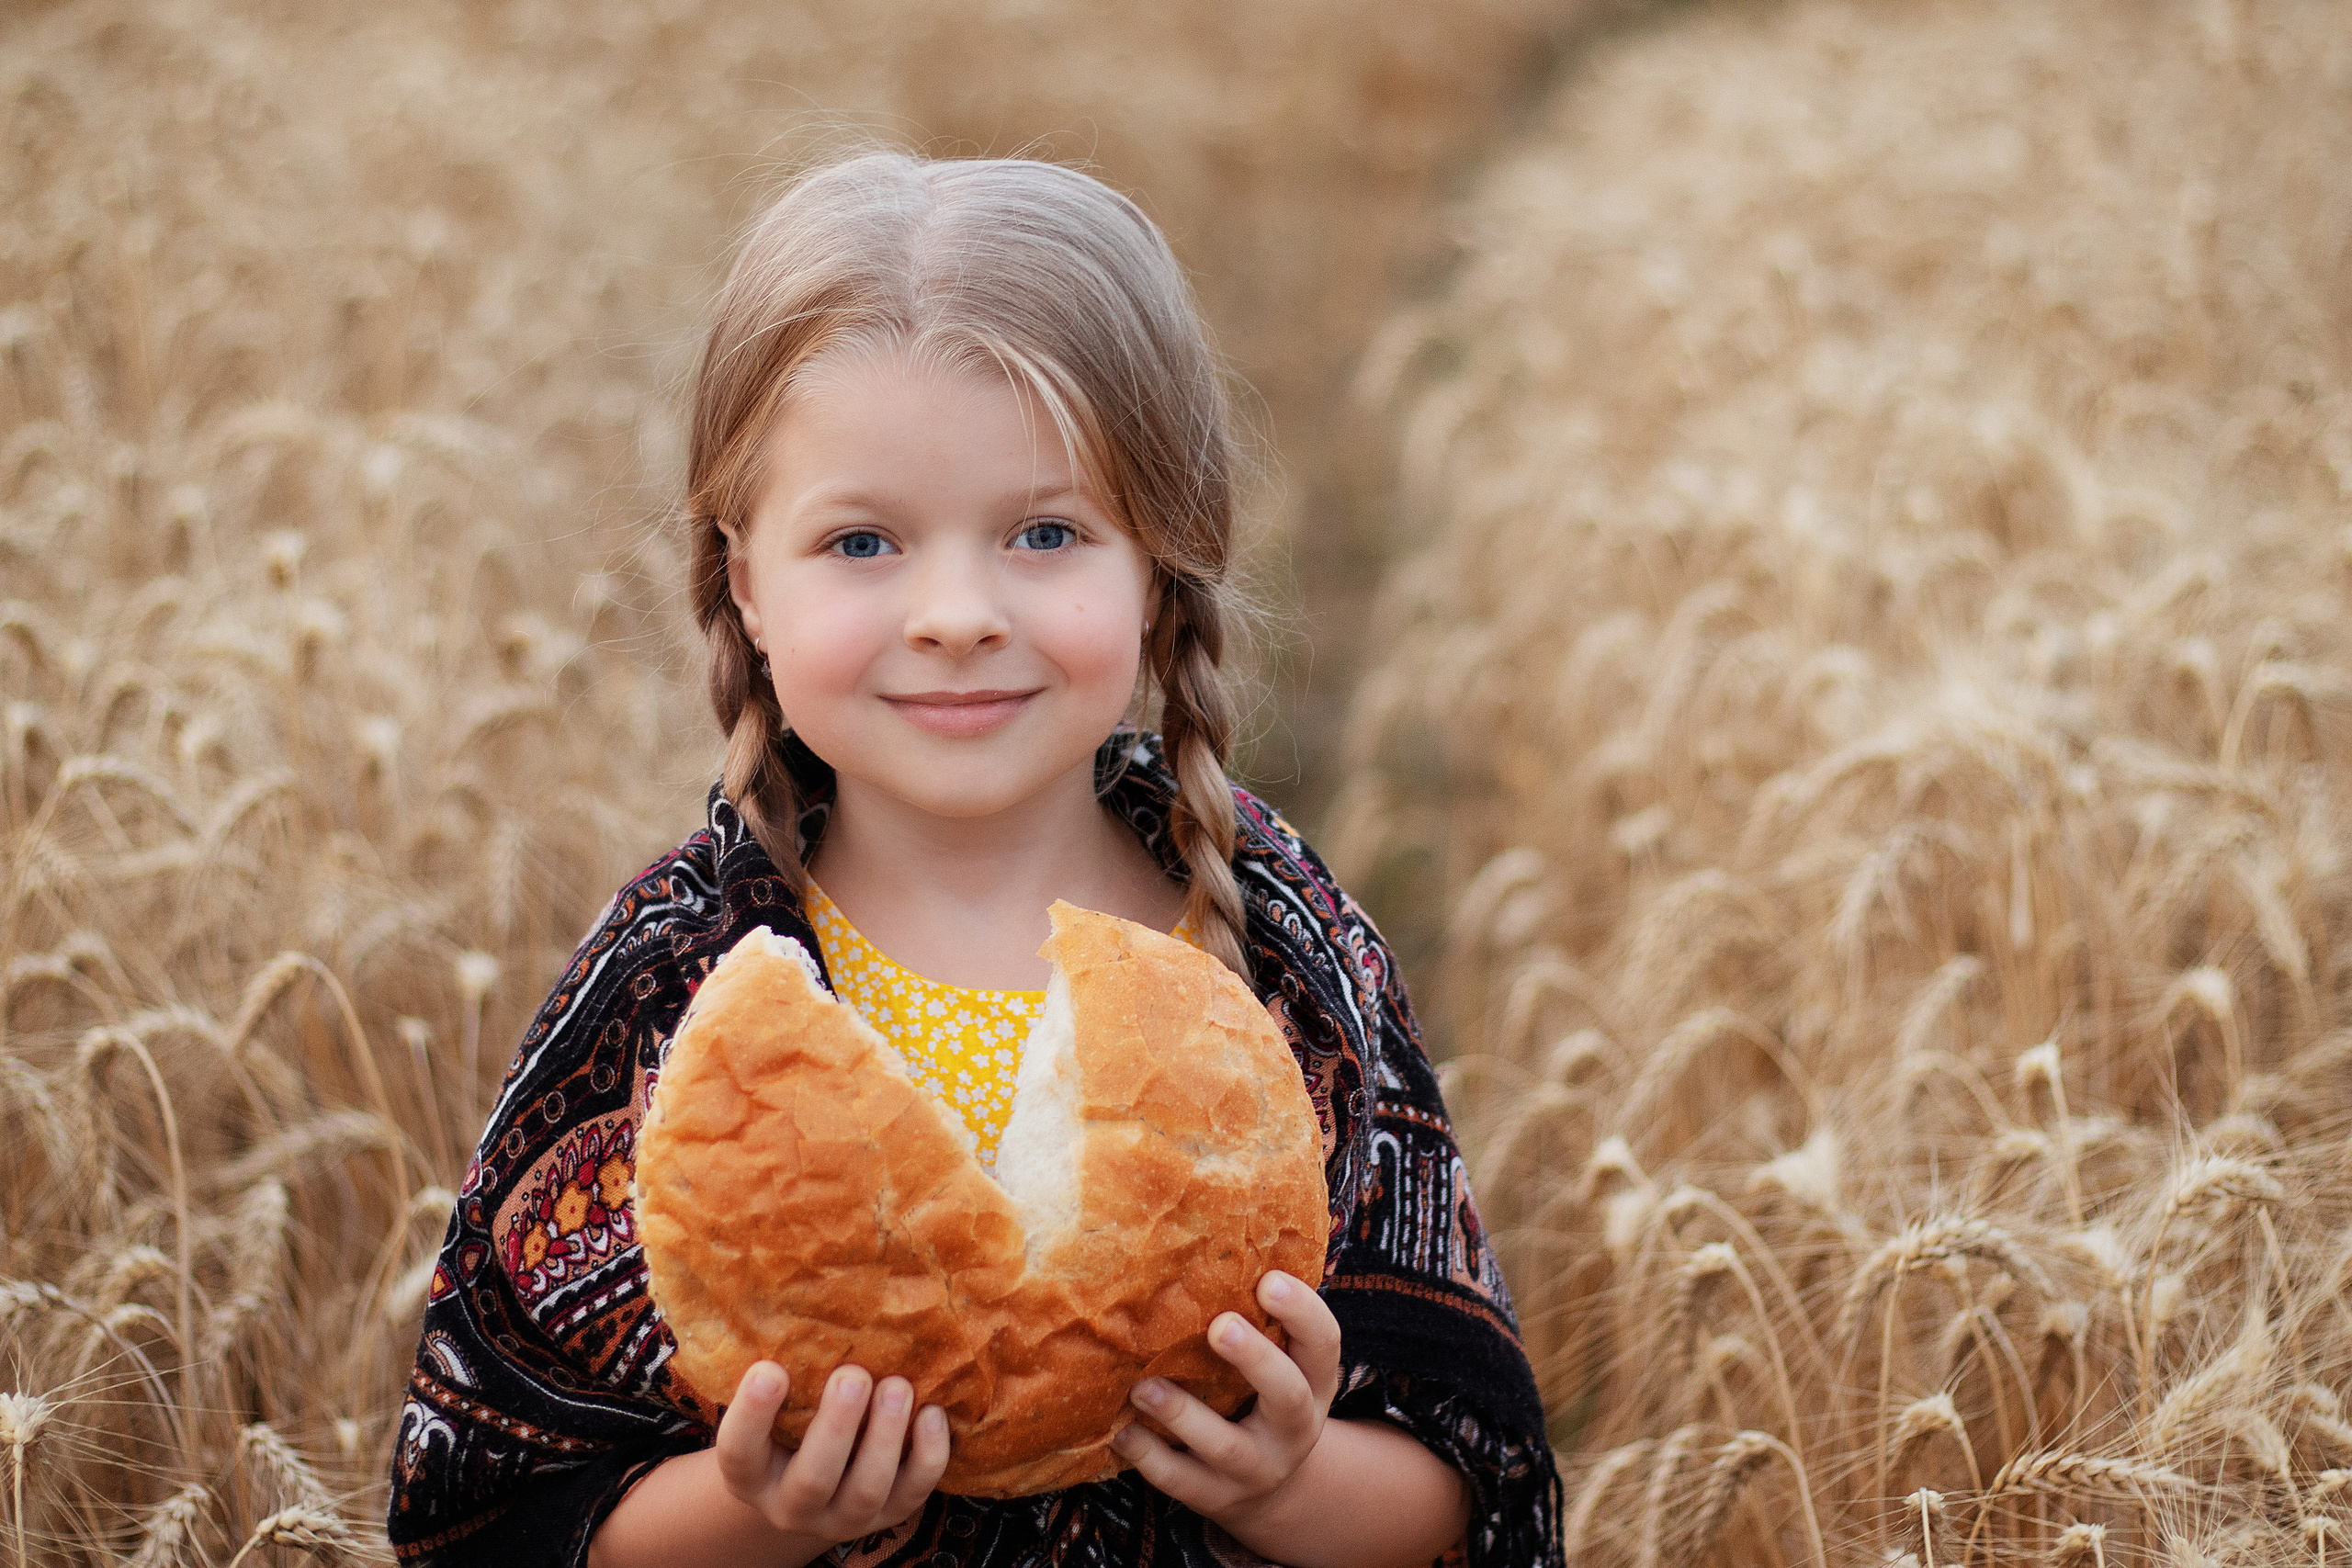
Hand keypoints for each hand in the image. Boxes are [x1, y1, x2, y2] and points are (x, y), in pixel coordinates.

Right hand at [713, 1360, 948, 1552]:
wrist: (819, 1480)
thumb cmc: (790, 1421)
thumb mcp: (773, 1406)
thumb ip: (780, 1374)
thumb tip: (803, 1302)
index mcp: (750, 1475)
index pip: (739, 1452)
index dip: (752, 1415)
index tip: (770, 1369)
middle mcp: (791, 1505)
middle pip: (812, 1481)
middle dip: (836, 1427)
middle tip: (853, 1375)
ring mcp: (842, 1518)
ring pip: (865, 1492)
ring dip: (884, 1437)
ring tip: (898, 1386)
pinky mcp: (889, 1516)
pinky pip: (912, 1495)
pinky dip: (928, 1456)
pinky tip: (932, 1413)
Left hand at [1109, 1270, 1341, 1531]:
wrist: (1273, 1487)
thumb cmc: (1266, 1395)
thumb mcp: (1285, 1362)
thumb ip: (1264, 1318)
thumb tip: (1215, 1231)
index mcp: (1315, 1381)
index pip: (1325, 1344)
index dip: (1303, 1312)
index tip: (1268, 1280)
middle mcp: (1294, 1428)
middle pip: (1287, 1396)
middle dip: (1255, 1360)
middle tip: (1218, 1325)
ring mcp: (1256, 1468)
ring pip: (1225, 1446)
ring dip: (1183, 1413)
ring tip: (1143, 1385)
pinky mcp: (1216, 1497)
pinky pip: (1182, 1482)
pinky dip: (1149, 1457)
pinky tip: (1121, 1430)